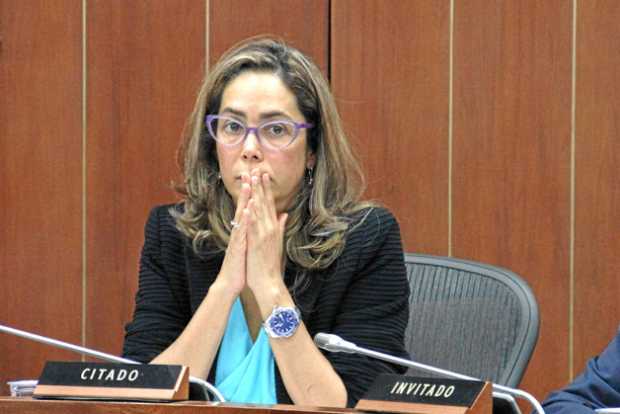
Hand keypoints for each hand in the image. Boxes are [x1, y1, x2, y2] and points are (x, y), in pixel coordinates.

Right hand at [214, 173, 251, 296]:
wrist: (231, 283)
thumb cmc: (241, 266)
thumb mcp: (249, 247)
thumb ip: (252, 233)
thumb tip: (255, 223)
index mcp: (243, 231)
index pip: (248, 209)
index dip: (252, 194)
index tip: (256, 179)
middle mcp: (238, 232)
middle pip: (242, 207)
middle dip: (247, 191)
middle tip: (250, 174)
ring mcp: (237, 239)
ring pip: (240, 216)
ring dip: (244, 201)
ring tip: (248, 186)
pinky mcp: (237, 247)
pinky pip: (240, 232)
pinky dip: (243, 221)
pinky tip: (246, 211)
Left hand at [245, 170, 287, 302]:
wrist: (269, 281)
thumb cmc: (270, 263)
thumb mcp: (277, 242)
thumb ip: (280, 227)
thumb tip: (284, 214)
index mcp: (273, 227)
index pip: (270, 204)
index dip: (266, 189)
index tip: (264, 175)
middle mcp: (270, 228)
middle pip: (265, 203)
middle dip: (261, 186)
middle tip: (258, 170)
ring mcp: (264, 235)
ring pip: (259, 210)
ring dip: (256, 195)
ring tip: (253, 180)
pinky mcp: (257, 242)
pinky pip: (253, 226)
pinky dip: (252, 215)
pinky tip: (249, 204)